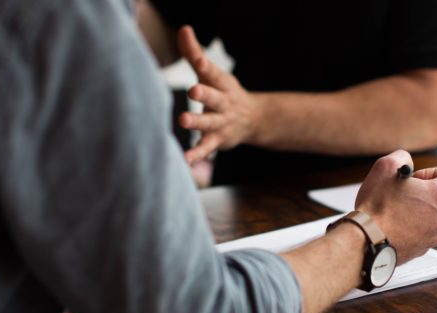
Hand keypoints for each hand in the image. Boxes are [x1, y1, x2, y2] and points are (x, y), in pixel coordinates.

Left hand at [177, 26, 261, 163]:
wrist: (253, 119)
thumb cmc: (223, 92)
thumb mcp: (211, 73)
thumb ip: (194, 52)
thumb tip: (183, 29)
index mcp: (221, 84)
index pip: (214, 73)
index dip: (206, 66)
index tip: (198, 61)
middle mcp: (223, 103)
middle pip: (214, 97)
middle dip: (205, 94)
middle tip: (194, 90)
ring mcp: (221, 122)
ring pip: (209, 123)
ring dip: (197, 122)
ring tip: (184, 120)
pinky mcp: (218, 140)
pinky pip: (207, 148)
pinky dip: (197, 154)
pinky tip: (185, 159)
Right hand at [355, 150, 436, 263]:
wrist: (365, 241)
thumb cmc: (376, 207)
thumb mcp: (385, 167)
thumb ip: (402, 157)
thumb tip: (406, 162)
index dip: (431, 172)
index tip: (415, 179)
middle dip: (424, 193)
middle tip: (402, 194)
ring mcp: (435, 236)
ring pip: (432, 216)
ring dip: (418, 211)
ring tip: (395, 211)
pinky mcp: (424, 249)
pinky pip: (422, 232)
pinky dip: (412, 227)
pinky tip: (393, 225)